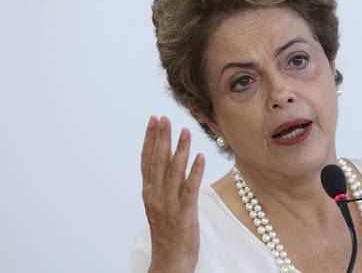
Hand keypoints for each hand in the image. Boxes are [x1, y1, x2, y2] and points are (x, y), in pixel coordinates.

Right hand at [140, 116, 204, 272]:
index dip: (150, 139)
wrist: (169, 261)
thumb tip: (168, 163)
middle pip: (157, 161)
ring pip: (173, 171)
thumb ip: (162, 185)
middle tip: (164, 117)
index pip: (147, 160)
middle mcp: (156, 196)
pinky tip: (200, 157)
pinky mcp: (185, 213)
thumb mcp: (159, 206)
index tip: (153, 120)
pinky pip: (190, 188)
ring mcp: (170, 204)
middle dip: (161, 137)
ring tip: (185, 131)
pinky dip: (195, 172)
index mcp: (149, 193)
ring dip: (180, 150)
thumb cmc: (167, 235)